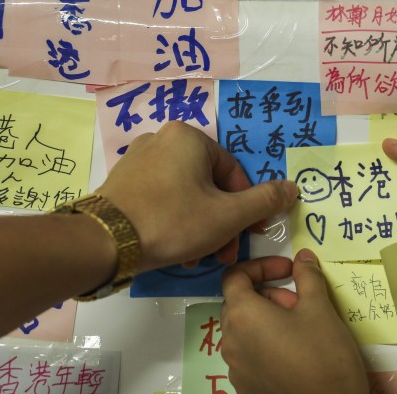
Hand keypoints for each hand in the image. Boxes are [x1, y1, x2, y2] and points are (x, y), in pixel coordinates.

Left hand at [96, 121, 298, 272]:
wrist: (104, 242)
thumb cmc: (173, 221)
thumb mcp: (228, 216)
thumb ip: (264, 201)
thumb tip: (292, 187)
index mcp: (190, 137)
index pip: (233, 172)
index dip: (247, 207)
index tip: (249, 236)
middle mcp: (162, 138)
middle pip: (209, 183)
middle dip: (221, 221)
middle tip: (224, 252)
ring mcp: (138, 159)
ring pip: (185, 193)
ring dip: (200, 225)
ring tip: (198, 257)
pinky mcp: (121, 181)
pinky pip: (161, 197)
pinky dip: (174, 220)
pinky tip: (175, 249)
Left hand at [221, 249, 367, 393]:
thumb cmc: (323, 354)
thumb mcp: (319, 308)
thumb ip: (307, 277)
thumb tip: (302, 257)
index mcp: (242, 315)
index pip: (234, 276)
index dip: (260, 266)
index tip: (288, 271)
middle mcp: (230, 341)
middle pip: (239, 302)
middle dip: (268, 294)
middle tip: (300, 301)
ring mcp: (235, 368)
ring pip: (244, 329)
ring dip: (268, 318)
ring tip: (301, 326)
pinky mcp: (245, 387)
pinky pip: (249, 353)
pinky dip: (266, 342)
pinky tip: (295, 351)